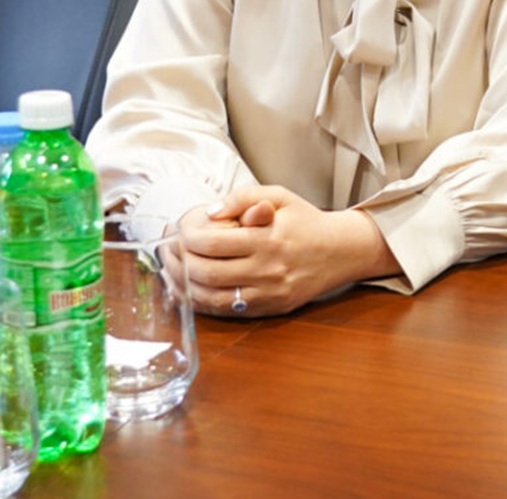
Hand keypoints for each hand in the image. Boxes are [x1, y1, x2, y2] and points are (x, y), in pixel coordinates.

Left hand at [177, 185, 399, 317]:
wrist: (340, 251)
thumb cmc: (305, 220)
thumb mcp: (279, 195)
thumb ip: (242, 198)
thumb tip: (209, 213)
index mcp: (268, 238)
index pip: (214, 244)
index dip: (187, 239)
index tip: (178, 232)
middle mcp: (267, 269)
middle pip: (207, 273)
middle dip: (179, 263)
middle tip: (166, 251)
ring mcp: (268, 293)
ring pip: (212, 298)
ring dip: (184, 286)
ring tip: (170, 271)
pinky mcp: (270, 309)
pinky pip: (228, 310)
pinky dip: (202, 303)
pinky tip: (188, 291)